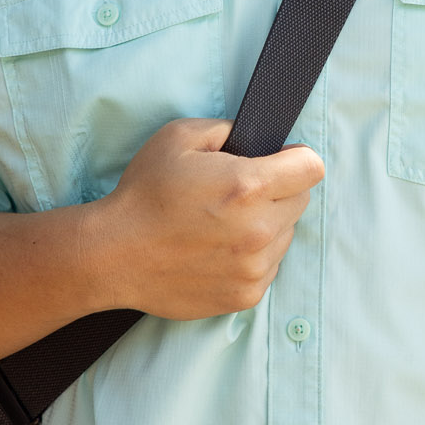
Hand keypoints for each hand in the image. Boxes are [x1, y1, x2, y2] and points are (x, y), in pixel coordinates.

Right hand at [93, 118, 325, 320]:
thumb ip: (229, 129)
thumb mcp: (180, 136)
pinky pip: (270, 266)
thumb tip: (258, 137)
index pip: (312, 167)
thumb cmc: (144, 193)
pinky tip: (218, 249)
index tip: (278, 161)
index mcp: (249, 186)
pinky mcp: (246, 295)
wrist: (112, 255)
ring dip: (266, 225)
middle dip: (279, 191)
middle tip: (239, 194)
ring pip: (286, 235)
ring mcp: (254, 267)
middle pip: (301, 200)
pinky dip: (253, 256)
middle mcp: (259, 229)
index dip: (295, 158)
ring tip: (223, 224)